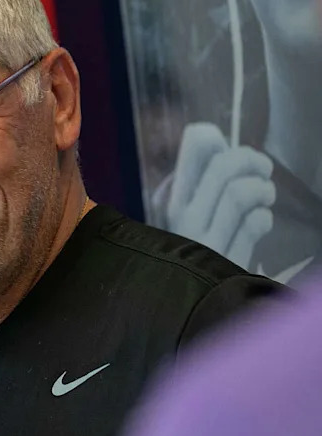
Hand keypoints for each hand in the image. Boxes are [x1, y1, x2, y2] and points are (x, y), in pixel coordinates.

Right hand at [166, 123, 275, 268]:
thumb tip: (215, 141)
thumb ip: (200, 182)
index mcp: (173, 196)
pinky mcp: (225, 259)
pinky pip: (253, 224)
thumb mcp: (185, 214)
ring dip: (262, 190)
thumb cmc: (190, 250)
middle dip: (251, 160)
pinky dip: (263, 219)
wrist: (181, 298)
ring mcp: (203, 238)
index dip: (211, 136)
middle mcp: (184, 215)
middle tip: (261, 169)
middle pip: (224, 166)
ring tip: (263, 199)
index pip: (194, 145)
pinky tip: (258, 226)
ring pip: (239, 193)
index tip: (221, 144)